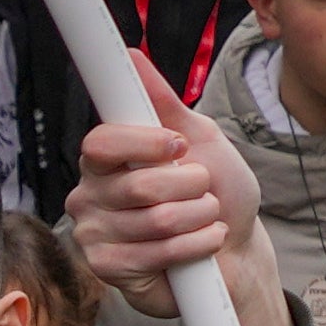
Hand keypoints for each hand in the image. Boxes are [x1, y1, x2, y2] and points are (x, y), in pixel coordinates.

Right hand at [71, 60, 285, 325]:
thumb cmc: (215, 191)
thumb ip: (164, 103)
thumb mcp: (200, 139)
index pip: (102, 142)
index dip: (144, 143)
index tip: (179, 146)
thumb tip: (132, 56)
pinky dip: (195, 246)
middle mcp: (91, 194)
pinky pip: (156, 254)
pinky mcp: (108, 270)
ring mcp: (95, 234)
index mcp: (106, 158)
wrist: (234, 250)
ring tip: (206, 217)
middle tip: (203, 189)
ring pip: (155, 221)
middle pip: (137, 185)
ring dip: (199, 217)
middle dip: (191, 186)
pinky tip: (202, 244)